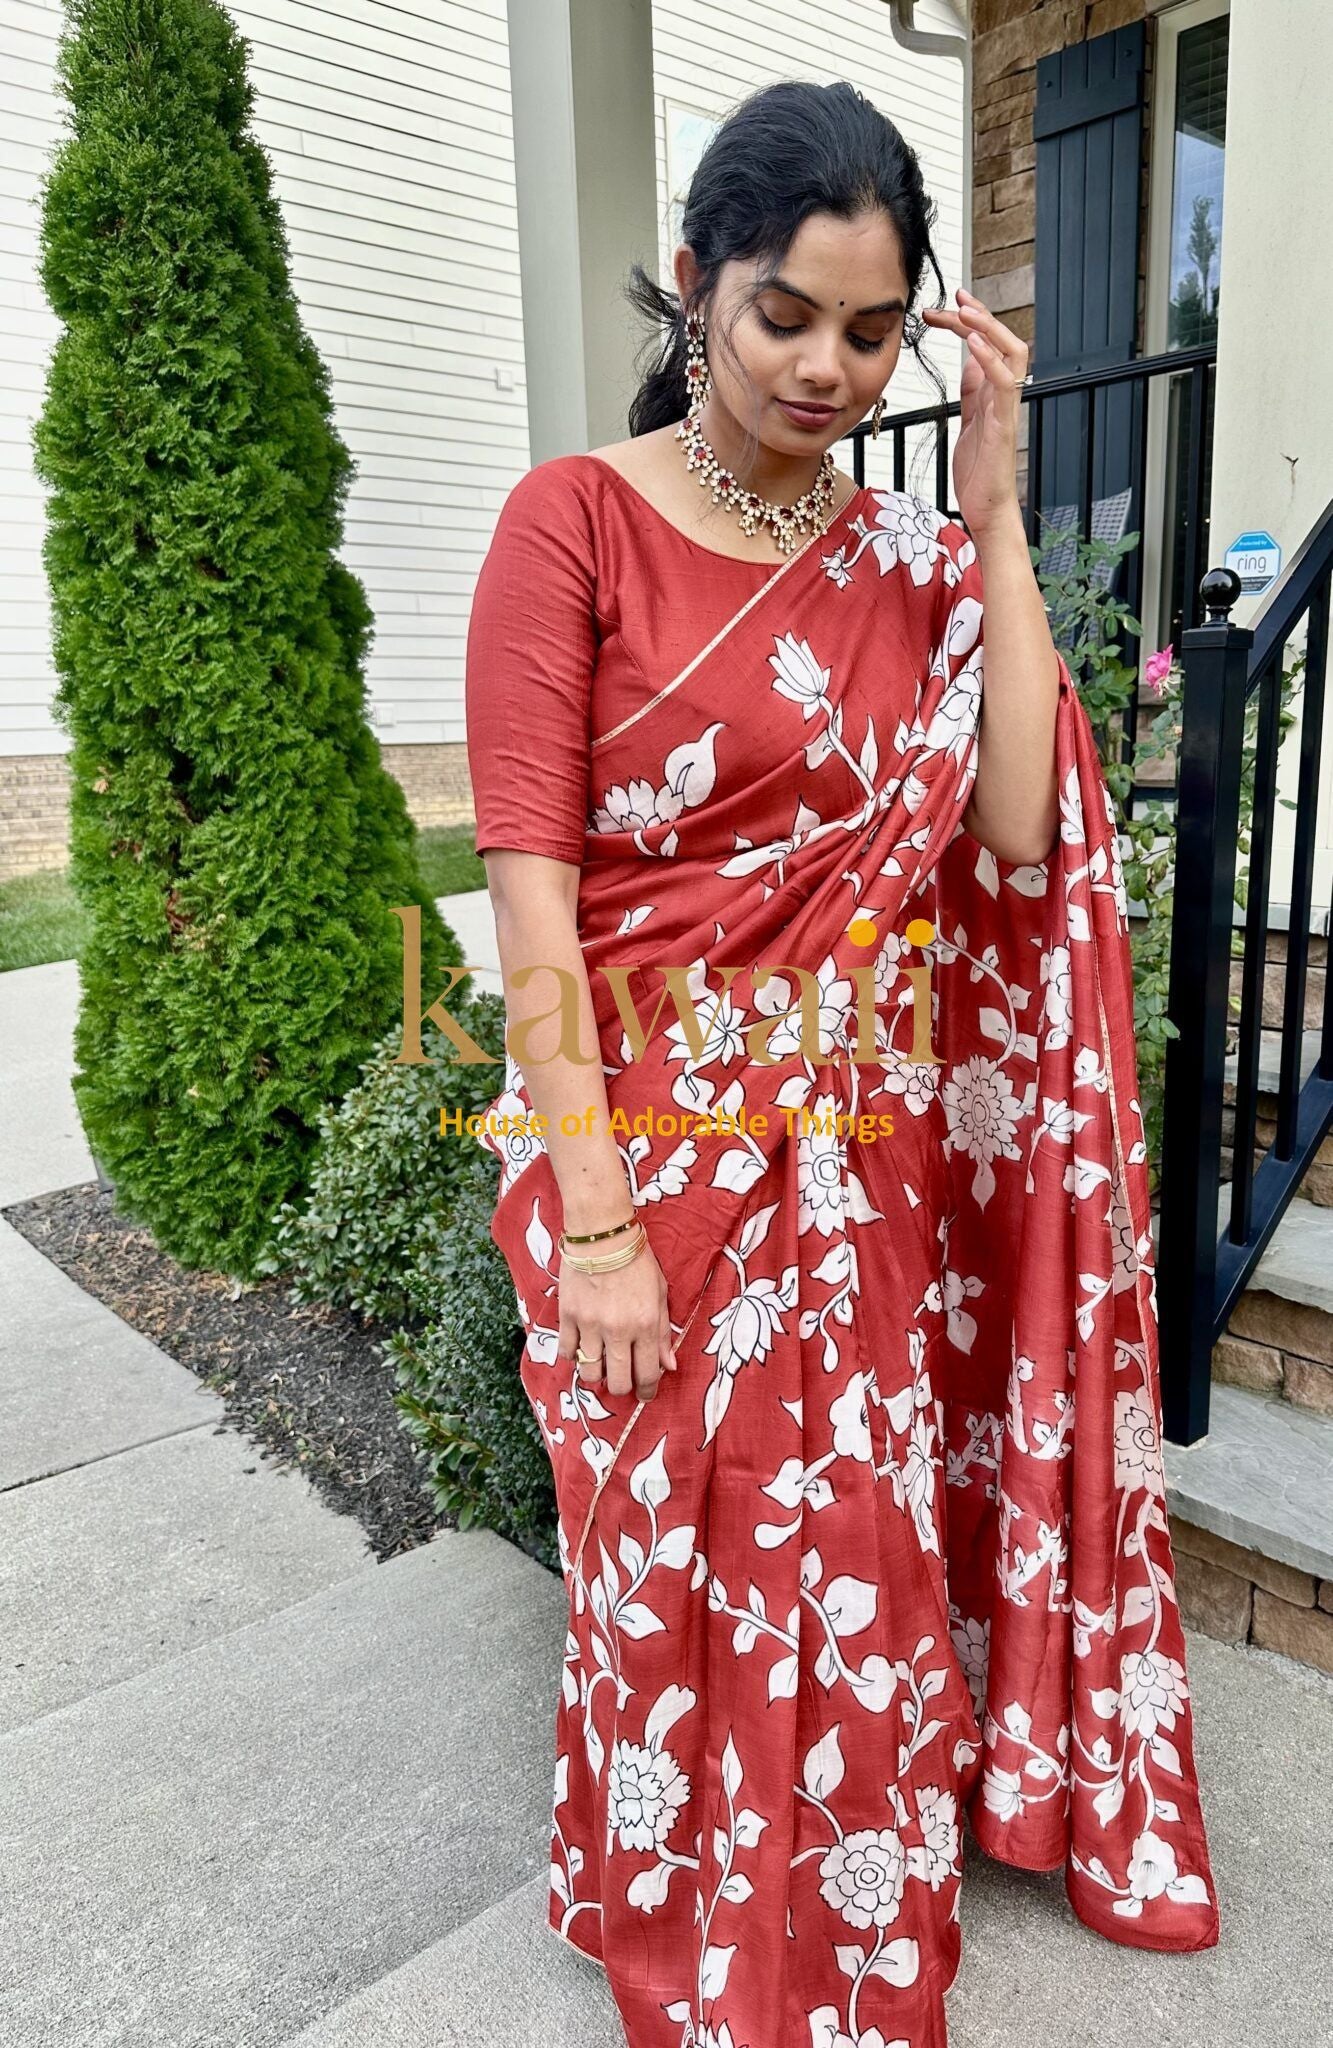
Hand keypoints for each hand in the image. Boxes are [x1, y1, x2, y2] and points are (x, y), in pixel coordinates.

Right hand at [558, 1235, 677, 1402]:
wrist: (603, 1235)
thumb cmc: (637, 1262)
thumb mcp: (660, 1294)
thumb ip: (663, 1333)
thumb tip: (668, 1366)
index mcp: (645, 1325)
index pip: (647, 1374)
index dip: (647, 1391)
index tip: (645, 1394)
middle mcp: (618, 1330)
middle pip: (618, 1382)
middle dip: (623, 1388)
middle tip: (623, 1380)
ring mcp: (590, 1324)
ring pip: (590, 1373)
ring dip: (597, 1375)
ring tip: (601, 1365)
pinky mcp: (567, 1316)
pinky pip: (566, 1352)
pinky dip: (574, 1356)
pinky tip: (581, 1347)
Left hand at [921, 286, 1028, 541]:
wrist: (986, 509)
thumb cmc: (977, 472)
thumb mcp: (968, 422)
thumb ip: (971, 392)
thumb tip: (969, 363)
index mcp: (992, 392)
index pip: (985, 344)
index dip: (967, 322)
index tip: (943, 307)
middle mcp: (1004, 394)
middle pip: (1002, 339)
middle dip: (978, 314)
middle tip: (953, 297)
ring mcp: (1006, 408)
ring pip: (1012, 353)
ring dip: (988, 328)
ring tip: (965, 310)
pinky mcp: (1004, 425)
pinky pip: (1005, 384)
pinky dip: (991, 361)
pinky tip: (974, 346)